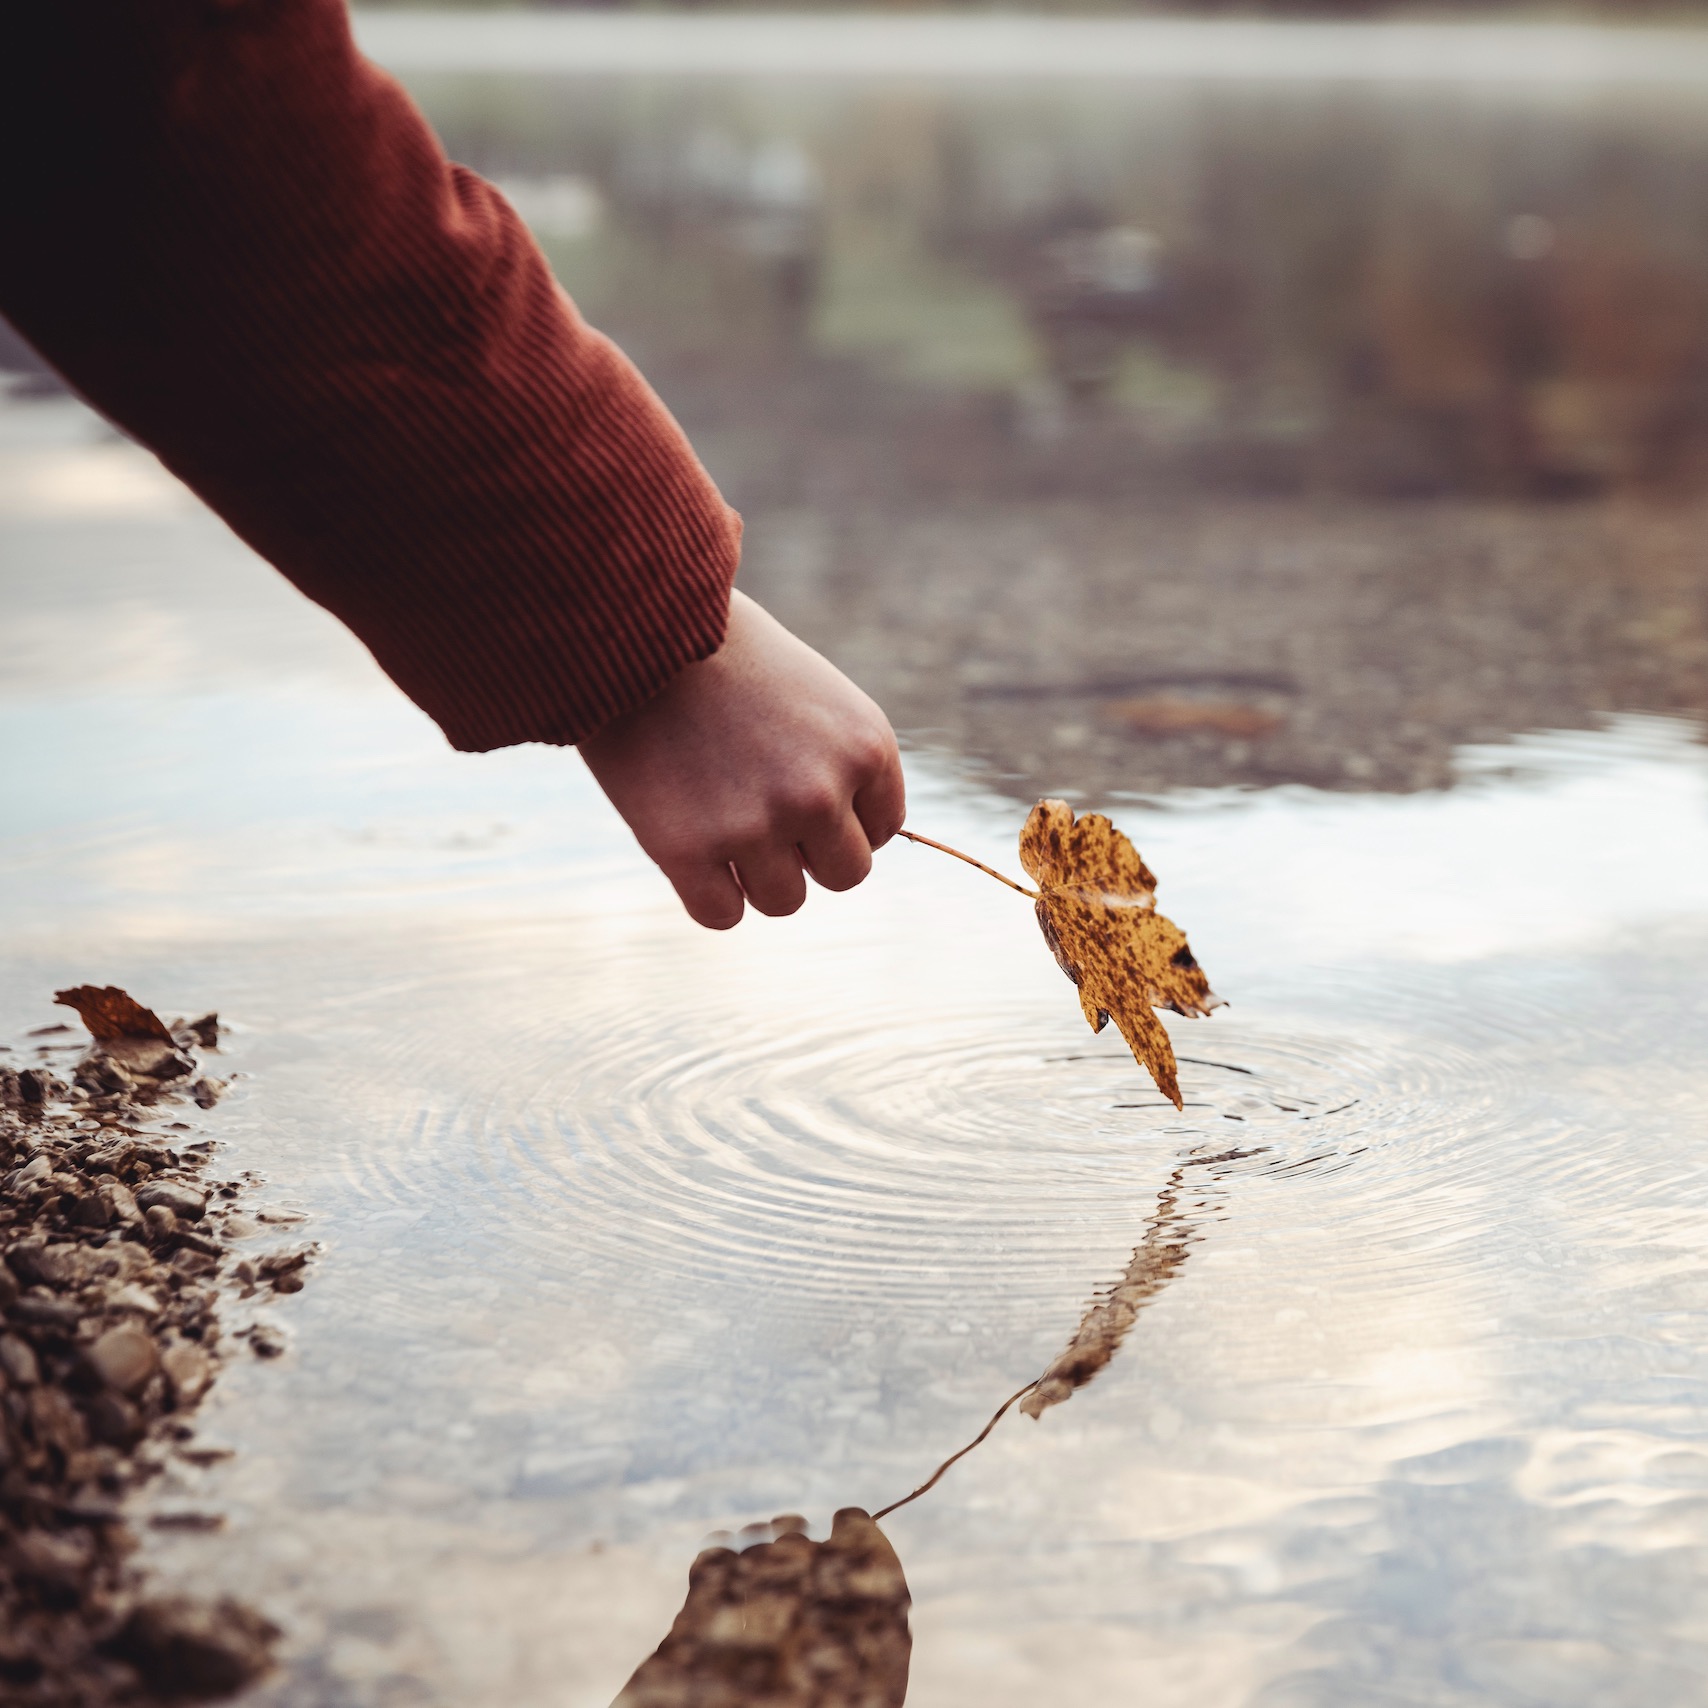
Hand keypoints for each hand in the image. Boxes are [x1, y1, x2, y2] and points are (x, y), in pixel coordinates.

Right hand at [579, 590, 905, 928]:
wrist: (631, 625)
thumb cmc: (722, 653)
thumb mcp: (814, 694)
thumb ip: (840, 764)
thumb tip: (849, 847)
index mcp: (864, 747)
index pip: (880, 829)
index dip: (838, 816)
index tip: (795, 787)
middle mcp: (819, 793)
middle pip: (845, 874)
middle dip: (807, 852)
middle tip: (759, 810)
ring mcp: (755, 826)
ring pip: (784, 901)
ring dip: (757, 875)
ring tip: (720, 821)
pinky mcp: (686, 851)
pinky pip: (722, 916)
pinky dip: (709, 895)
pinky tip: (690, 850)